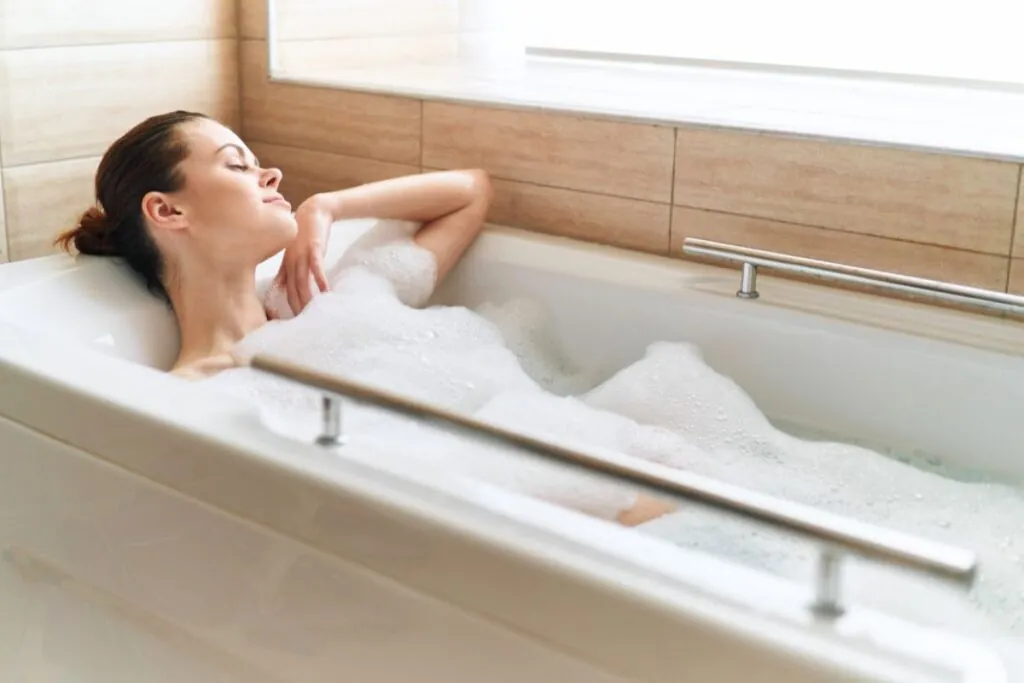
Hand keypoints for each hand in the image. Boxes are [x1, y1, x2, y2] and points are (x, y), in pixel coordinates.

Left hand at [275, 194, 331, 313]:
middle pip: (292, 289)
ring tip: (313, 312)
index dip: (285, 305)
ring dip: (307, 297)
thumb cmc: (305, 234)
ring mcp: (302, 255)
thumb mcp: (294, 254)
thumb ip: (289, 270)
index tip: (289, 321)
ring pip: (302, 281)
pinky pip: (316, 267)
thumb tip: (283, 289)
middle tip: (302, 324)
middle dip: (296, 307)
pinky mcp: (314, 248)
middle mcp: (291, 262)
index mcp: (286, 265)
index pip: (283, 290)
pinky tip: (325, 291)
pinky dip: (320, 279)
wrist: (314, 210)